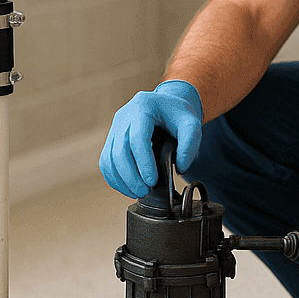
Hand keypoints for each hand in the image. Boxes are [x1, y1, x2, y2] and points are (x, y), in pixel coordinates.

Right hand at [99, 80, 203, 197]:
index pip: (137, 138)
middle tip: (145, 191)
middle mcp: (124, 115)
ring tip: (138, 192)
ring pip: (108, 158)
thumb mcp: (192, 124)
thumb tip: (179, 168)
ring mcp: (115, 127)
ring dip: (121, 180)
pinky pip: (106, 161)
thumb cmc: (179, 115)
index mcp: (143, 106)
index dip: (143, 162)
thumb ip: (190, 145)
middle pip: (119, 150)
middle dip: (131, 176)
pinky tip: (128, 188)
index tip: (153, 181)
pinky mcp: (111, 139)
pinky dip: (114, 178)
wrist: (168, 104)